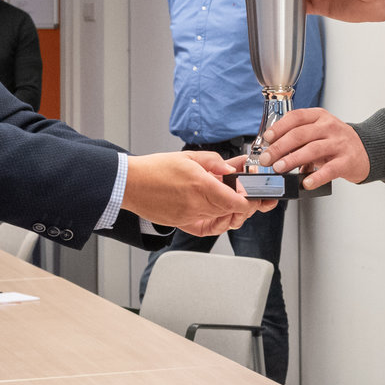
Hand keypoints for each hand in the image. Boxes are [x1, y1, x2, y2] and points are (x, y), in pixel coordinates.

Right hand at [122, 151, 272, 235]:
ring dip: (230, 212)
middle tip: (248, 196)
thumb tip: (230, 168)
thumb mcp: (189, 157)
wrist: (131, 184)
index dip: (249, 201)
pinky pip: (206, 227)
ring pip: (220, 220)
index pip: (236, 201)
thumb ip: (214, 162)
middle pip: (231, 212)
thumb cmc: (155, 169)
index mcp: (201, 185)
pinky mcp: (181, 224)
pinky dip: (216, 221)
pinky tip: (218, 213)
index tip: (254, 196)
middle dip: (243, 205)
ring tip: (233, 201)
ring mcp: (189, 217)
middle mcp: (197, 205)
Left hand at [259, 108, 368, 189]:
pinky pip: (330, 169)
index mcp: (320, 117)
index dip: (279, 127)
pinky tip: (305, 183)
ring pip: (312, 150)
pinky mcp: (347, 161)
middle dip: (279, 147)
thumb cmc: (337, 142)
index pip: (296, 117)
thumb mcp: (320, 132)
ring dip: (293, 159)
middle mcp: (330, 127)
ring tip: (279, 168)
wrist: (367, 151)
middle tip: (266, 159)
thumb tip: (273, 151)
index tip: (266, 139)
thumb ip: (299, 138)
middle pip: (300, 134)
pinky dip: (316, 177)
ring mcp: (339, 143)